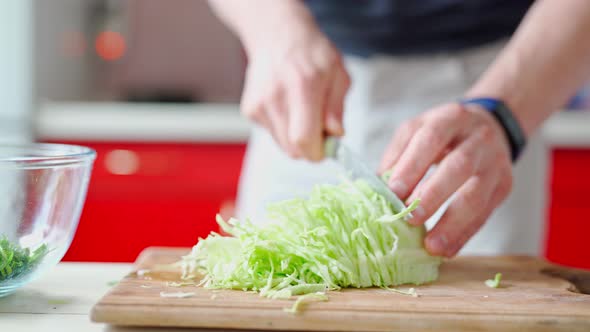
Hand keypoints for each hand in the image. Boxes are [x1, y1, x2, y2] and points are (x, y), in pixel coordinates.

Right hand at [240, 21, 349, 160]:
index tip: (327, 147)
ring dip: (295, 137)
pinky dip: (283, 127)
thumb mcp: (337, 74)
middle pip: (292, 149)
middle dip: (309, 147)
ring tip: (302, 111)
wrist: (277, 34)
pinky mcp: (250, 110)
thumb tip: (335, 134)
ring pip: (282, 144)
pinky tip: (287, 105)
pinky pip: (272, 133)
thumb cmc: (311, 53)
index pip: (303, 139)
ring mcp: (259, 104)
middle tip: (319, 130)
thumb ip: (336, 108)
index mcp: (302, 87)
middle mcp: (276, 97)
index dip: (317, 152)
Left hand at [379, 103, 513, 256]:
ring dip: (453, 224)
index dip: (413, 165)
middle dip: (434, 195)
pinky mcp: (503, 187)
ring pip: (477, 196)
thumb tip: (375, 190)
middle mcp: (478, 139)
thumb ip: (397, 156)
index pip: (432, 139)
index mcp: (451, 118)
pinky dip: (464, 235)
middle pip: (459, 167)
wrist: (490, 125)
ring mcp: (495, 164)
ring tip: (431, 246)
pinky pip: (485, 214)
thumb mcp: (417, 131)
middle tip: (411, 218)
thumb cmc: (443, 132)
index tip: (393, 192)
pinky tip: (447, 250)